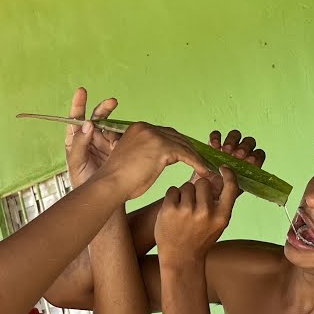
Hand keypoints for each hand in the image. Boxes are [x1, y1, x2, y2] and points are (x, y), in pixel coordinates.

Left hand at [65, 87, 120, 187]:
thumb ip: (79, 144)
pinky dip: (126, 134)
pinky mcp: (118, 149)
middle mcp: (91, 138)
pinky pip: (122, 137)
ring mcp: (105, 143)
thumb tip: (87, 124)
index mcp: (76, 140)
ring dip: (117, 121)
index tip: (82, 92)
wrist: (100, 198)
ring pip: (111, 126)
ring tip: (123, 125)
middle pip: (97, 118)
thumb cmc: (82, 183)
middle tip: (113, 102)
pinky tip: (129, 134)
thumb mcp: (76, 164)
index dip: (79, 104)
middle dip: (104, 109)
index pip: (76, 119)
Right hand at [96, 122, 213, 200]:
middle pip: (175, 136)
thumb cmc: (119, 180)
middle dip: (188, 148)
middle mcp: (146, 128)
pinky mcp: (162, 147)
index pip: (165, 134)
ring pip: (182, 144)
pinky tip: (202, 171)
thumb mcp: (133, 158)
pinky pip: (186, 154)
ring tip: (204, 167)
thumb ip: (146, 152)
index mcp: (137, 128)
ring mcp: (154, 136)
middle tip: (200, 160)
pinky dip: (196, 162)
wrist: (110, 185)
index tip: (188, 154)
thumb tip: (163, 157)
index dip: (178, 144)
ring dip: (195, 156)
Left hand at [155, 168, 236, 259]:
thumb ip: (222, 204)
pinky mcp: (169, 210)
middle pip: (203, 183)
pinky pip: (172, 190)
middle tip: (195, 203)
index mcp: (222, 216)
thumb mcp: (218, 224)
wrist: (180, 257)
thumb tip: (222, 178)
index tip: (222, 168)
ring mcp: (186, 211)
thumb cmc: (200, 238)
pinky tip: (174, 211)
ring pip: (186, 185)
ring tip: (183, 210)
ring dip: (184, 194)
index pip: (231, 187)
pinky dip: (172, 197)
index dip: (228, 174)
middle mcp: (205, 213)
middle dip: (199, 188)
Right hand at [190, 129, 267, 194]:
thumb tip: (234, 174)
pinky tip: (214, 146)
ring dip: (232, 140)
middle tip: (238, 155)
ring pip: (235, 135)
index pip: (259, 155)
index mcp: (249, 166)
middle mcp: (240, 155)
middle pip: (249, 142)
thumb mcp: (230, 193)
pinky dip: (216, 137)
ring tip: (225, 150)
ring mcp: (227, 148)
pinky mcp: (213, 145)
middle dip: (245, 146)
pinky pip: (216, 135)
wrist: (200, 194)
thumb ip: (235, 184)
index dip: (256, 156)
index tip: (249, 160)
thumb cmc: (217, 195)